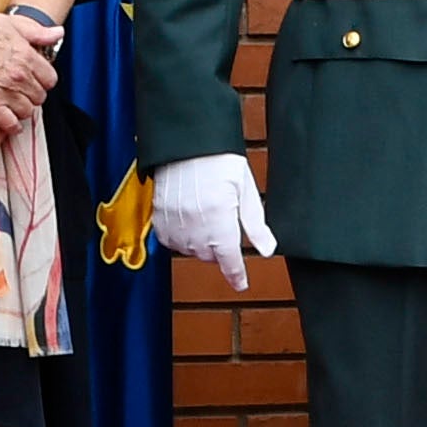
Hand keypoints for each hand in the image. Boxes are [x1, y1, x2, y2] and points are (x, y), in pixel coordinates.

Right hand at [148, 152, 276, 282]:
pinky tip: (188, 219)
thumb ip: (256, 224)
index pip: (229, 260)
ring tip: (205, 215)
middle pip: (210, 257)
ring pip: (190, 251)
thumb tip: (267, 249)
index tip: (241, 284)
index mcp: (220, 220)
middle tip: (224, 221)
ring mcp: (174, 223)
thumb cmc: (218, 160)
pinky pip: (170, 241)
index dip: (237, 275)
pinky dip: (181, 237)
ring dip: (200, 243)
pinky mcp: (158, 217)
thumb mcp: (245, 189)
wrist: (185, 142)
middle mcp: (195, 226)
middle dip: (220, 248)